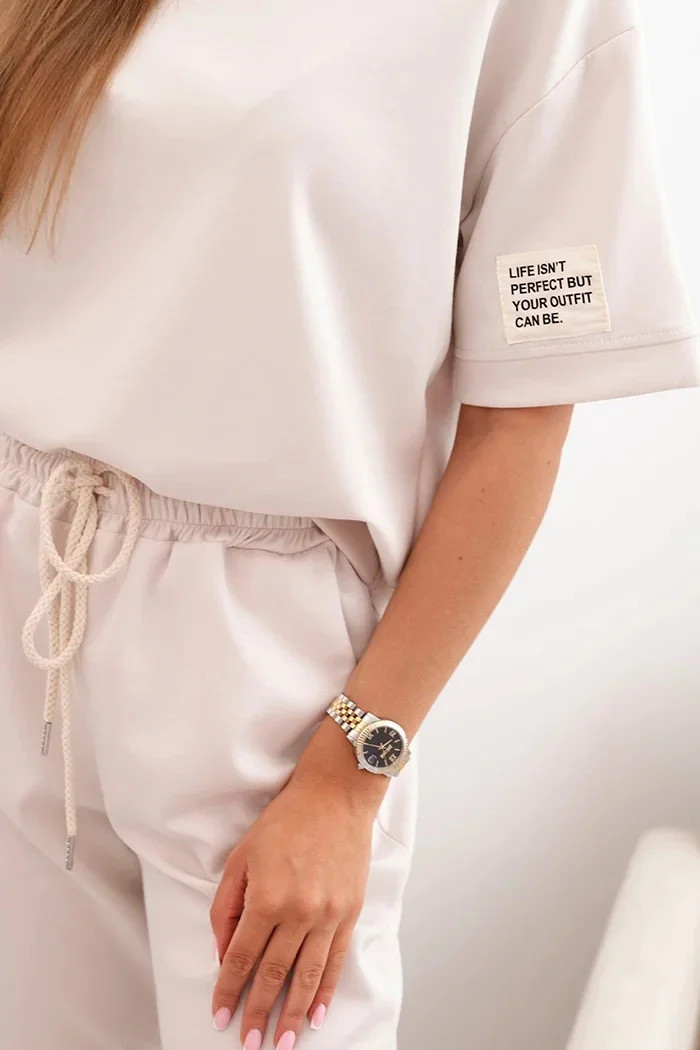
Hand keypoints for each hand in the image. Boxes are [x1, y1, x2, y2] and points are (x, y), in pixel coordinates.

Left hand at [210, 761, 377, 1049]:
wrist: (336, 796)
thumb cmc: (286, 820)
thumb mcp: (241, 856)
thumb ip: (226, 906)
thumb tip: (223, 949)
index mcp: (266, 897)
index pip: (242, 957)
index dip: (228, 990)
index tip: (220, 1016)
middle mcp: (298, 911)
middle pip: (274, 974)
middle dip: (258, 1012)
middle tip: (248, 1042)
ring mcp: (328, 915)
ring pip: (306, 976)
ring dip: (292, 1013)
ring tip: (282, 1042)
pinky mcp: (350, 912)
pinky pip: (335, 961)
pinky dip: (325, 991)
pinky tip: (315, 1013)